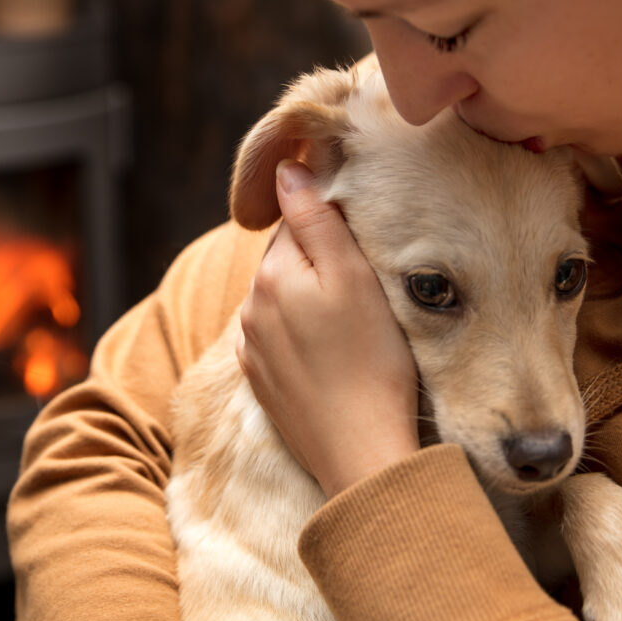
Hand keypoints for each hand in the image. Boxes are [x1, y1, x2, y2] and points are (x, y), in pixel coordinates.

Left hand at [236, 159, 419, 497]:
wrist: (361, 450)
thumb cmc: (371, 360)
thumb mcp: (353, 277)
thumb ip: (316, 219)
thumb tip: (287, 170)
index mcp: (271, 275)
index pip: (295, 224)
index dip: (331, 230)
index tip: (363, 251)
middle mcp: (250, 309)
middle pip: (286, 263)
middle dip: (318, 266)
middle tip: (365, 292)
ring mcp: (252, 351)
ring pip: (282, 303)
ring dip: (309, 303)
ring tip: (352, 328)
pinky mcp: (263, 384)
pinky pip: (279, 341)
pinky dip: (302, 339)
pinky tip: (333, 357)